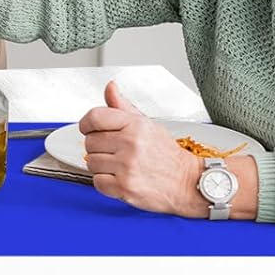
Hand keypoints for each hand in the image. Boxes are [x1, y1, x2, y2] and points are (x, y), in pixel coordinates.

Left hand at [80, 81, 200, 216]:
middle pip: (90, 142)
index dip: (87, 124)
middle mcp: (131, 144)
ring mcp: (127, 166)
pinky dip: (105, 183)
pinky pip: (97, 182)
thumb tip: (110, 87)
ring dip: (102, 167)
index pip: (95, 117)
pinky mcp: (125, 187)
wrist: (188, 182)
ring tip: (120, 166)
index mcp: (135, 125)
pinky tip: (120, 179)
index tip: (89, 129)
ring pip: (91, 162)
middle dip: (99, 148)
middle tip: (115, 152)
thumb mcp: (147, 124)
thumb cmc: (166, 154)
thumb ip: (123, 107)